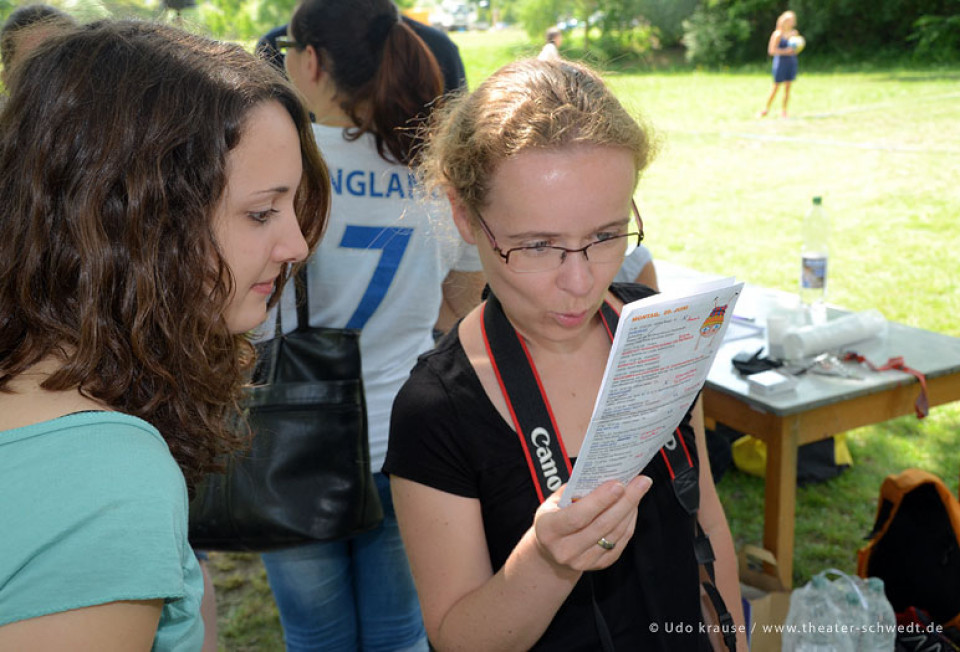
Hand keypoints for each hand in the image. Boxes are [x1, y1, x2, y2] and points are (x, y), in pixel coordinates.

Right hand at [532, 475, 652, 572]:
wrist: (551, 552)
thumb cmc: (554, 517)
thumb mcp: (554, 502)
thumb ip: (576, 490)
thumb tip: (606, 476)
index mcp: (549, 530)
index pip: (578, 516)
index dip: (600, 500)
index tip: (618, 484)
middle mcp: (565, 550)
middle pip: (602, 525)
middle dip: (625, 501)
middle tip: (640, 482)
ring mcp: (582, 561)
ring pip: (615, 533)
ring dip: (630, 509)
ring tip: (639, 489)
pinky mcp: (598, 565)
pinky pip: (620, 542)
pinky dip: (629, 522)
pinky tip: (632, 506)